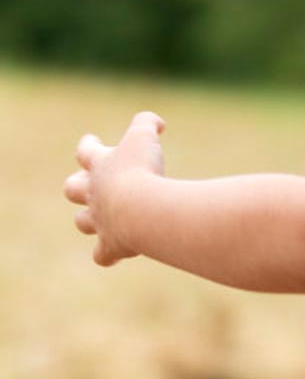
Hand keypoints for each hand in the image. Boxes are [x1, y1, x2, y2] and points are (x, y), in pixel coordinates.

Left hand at [63, 111, 166, 265]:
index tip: (91, 141)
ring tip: (101, 221)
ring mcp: (100, 221)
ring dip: (89, 221)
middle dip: (77, 187)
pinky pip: (103, 255)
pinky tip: (116, 254)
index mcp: (99, 166)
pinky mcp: (112, 245)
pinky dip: (107, 255)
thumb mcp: (145, 138)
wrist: (143, 209)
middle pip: (72, 189)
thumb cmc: (143, 170)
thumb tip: (158, 123)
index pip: (85, 152)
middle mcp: (94, 194)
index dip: (88, 145)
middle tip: (86, 185)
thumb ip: (149, 123)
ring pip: (83, 223)